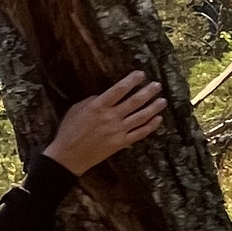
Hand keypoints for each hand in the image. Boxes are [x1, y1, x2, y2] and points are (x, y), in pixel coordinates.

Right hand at [44, 72, 166, 175]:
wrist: (68, 156)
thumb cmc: (69, 130)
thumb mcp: (77, 109)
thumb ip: (93, 100)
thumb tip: (106, 96)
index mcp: (98, 106)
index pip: (119, 89)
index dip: (132, 80)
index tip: (141, 74)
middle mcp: (111, 117)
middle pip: (134, 102)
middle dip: (147, 92)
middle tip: (157, 85)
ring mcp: (117, 131)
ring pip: (141, 117)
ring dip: (153, 108)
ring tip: (162, 100)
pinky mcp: (121, 143)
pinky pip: (139, 133)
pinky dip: (150, 126)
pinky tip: (158, 119)